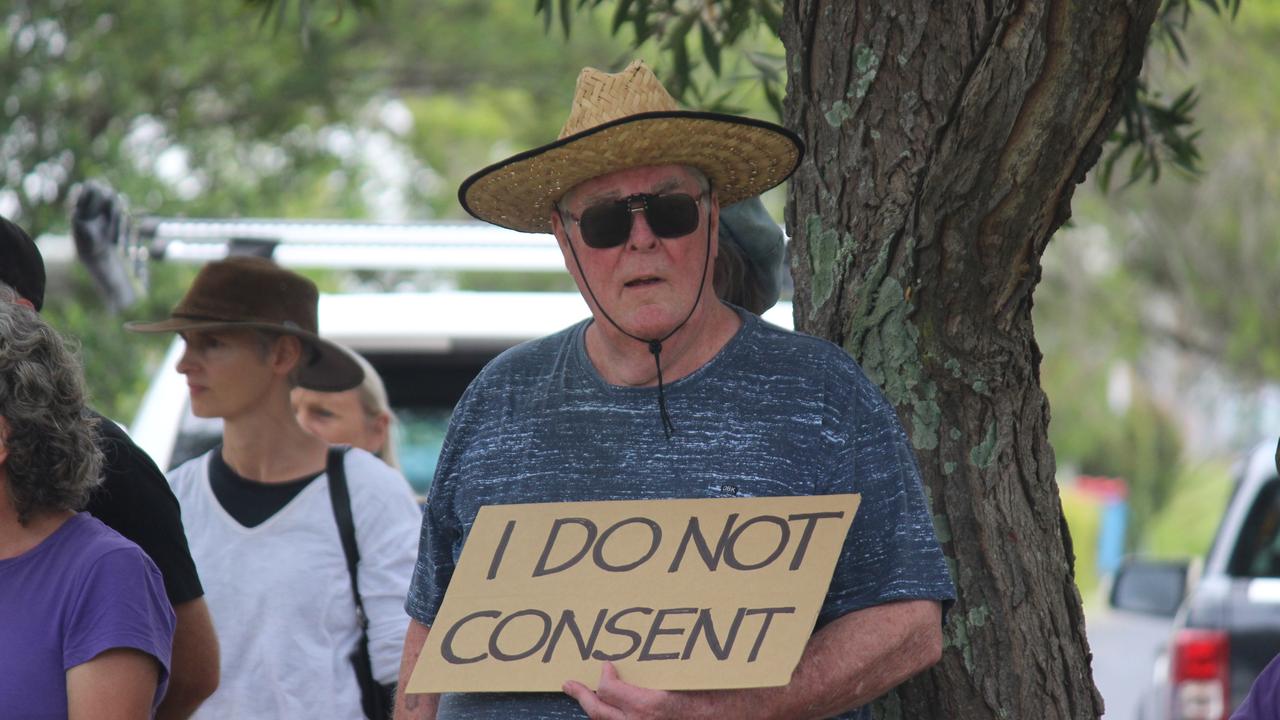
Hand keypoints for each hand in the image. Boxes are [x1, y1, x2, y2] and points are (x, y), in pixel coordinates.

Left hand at [563, 662, 705, 719]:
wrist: (739, 714)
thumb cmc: (719, 695)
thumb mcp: (686, 675)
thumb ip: (655, 672)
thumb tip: (631, 662)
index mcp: (651, 705)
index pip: (608, 690)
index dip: (603, 677)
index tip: (606, 666)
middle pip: (600, 713)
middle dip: (583, 697)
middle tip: (570, 685)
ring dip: (596, 711)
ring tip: (586, 699)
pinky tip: (612, 713)